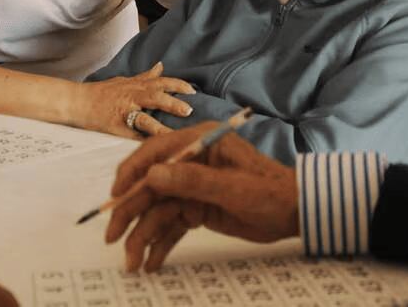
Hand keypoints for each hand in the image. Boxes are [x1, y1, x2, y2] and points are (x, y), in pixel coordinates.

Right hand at [80, 62, 195, 138]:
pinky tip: (153, 150)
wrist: (77, 101)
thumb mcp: (125, 81)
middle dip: (173, 103)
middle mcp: (132, 97)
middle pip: (156, 97)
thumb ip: (145, 77)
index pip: (161, 82)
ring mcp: (123, 112)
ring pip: (144, 119)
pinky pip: (130, 136)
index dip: (178, 85)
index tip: (193, 91)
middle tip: (189, 110)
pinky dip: (141, 143)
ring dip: (160, 127)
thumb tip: (161, 67)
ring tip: (173, 135)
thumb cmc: (102, 92)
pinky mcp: (115, 127)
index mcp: (136, 86)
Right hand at [105, 124, 299, 270]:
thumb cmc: (270, 192)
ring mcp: (193, 187)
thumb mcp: (233, 187)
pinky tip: (150, 263)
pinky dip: (160, 243)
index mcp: (200, 144)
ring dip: (143, 236)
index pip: (155, 154)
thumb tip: (152, 175)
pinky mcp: (197, 209)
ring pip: (158, 211)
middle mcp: (191, 162)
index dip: (131, 174)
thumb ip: (192, 180)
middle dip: (130, 213)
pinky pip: (172, 226)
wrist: (295, 212)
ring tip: (133, 263)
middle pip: (150, 186)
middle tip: (113, 238)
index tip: (115, 198)